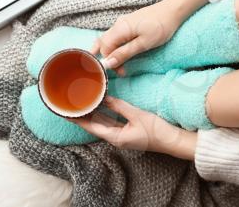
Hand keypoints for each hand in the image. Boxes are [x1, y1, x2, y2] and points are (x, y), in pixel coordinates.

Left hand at [73, 96, 196, 159]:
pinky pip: (112, 122)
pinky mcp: (127, 132)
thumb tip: (105, 98)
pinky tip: (100, 107)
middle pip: (94, 126)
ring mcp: (121, 136)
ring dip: (93, 115)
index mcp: (115, 137)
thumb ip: (119, 106)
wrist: (172, 140)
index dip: (78, 119)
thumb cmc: (156, 130)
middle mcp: (116, 138)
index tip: (66, 112)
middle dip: (83, 116)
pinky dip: (104, 115)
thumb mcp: (136, 115)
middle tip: (72, 105)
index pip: (91, 127)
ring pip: (103, 124)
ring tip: (82, 104)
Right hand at [92, 1, 181, 72]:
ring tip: (119, 65)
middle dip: (108, 58)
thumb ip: (125, 53)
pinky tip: (120, 53)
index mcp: (120, 28)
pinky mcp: (128, 23)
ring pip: (108, 39)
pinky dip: (115, 46)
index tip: (119, 71)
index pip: (105, 48)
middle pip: (103, 43)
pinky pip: (115, 36)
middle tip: (120, 70)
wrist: (172, 11)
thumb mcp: (143, 44)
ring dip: (111, 53)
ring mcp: (122, 22)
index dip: (109, 61)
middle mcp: (117, 24)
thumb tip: (109, 63)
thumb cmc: (160, 27)